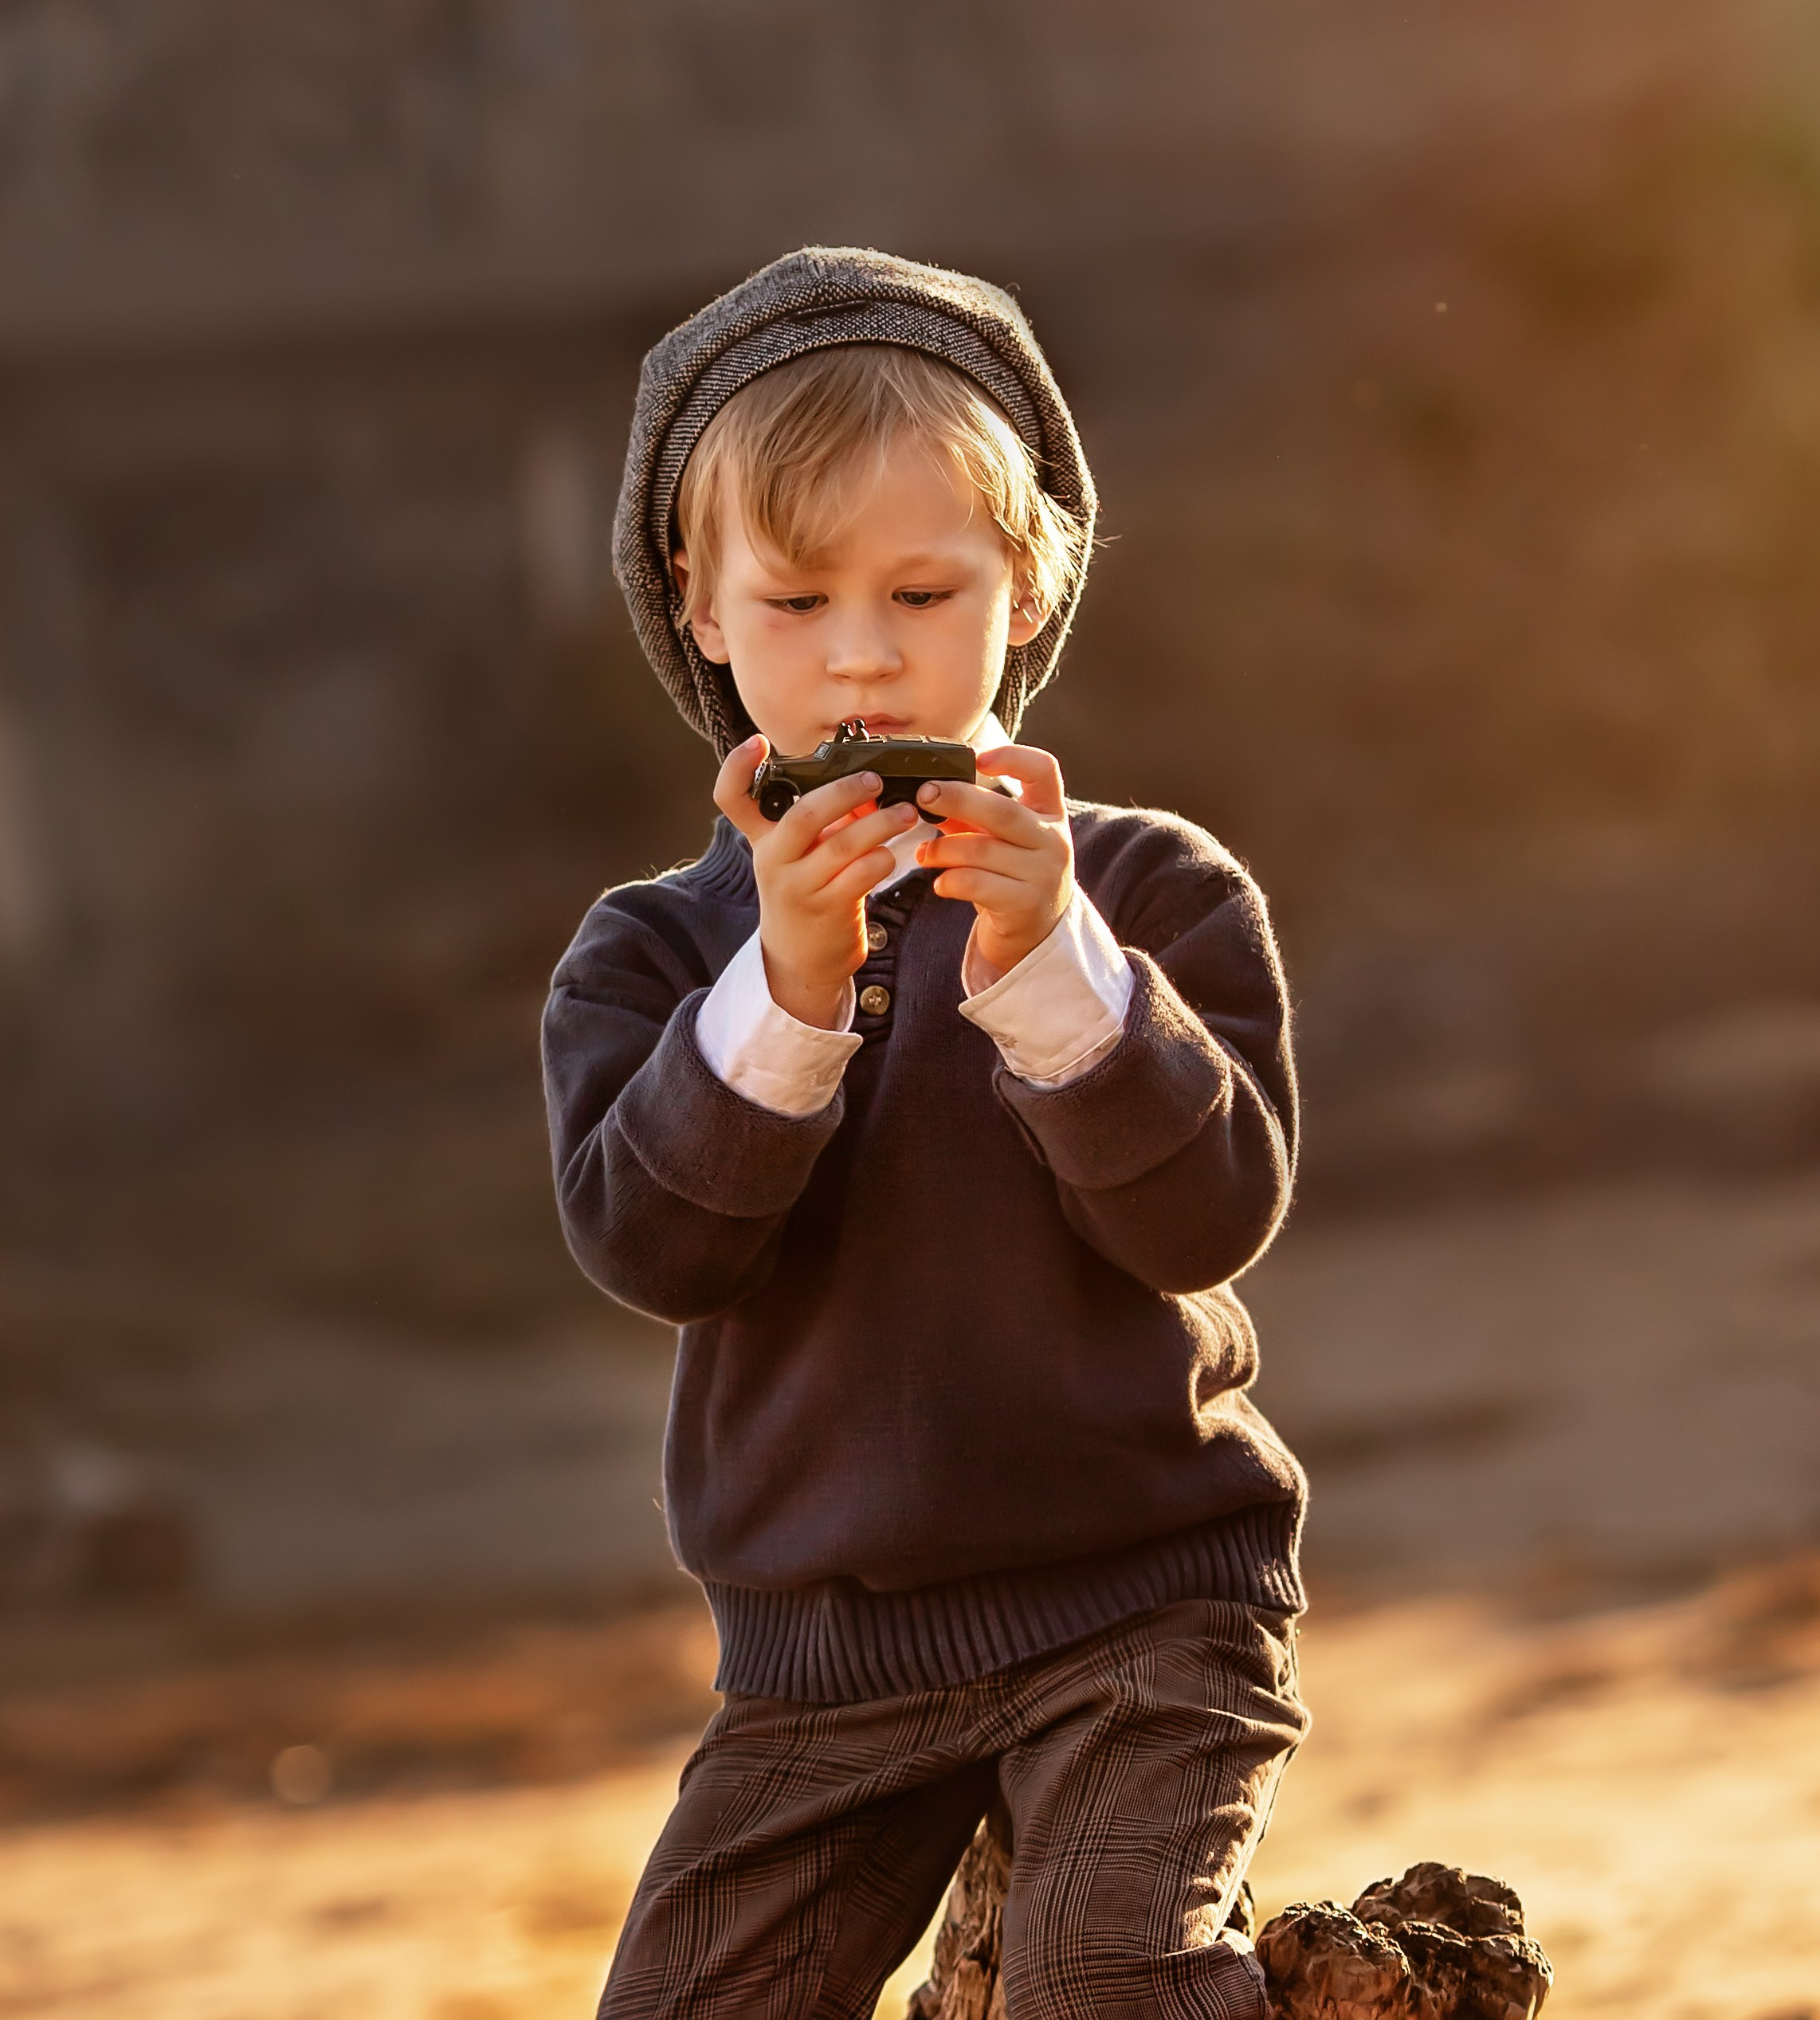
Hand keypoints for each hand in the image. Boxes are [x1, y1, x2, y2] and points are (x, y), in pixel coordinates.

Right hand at [714, 735, 918, 1028]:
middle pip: (803, 815)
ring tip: (905, 812)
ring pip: (842, 845)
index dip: (736, 767)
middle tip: (875, 780)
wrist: (801, 958)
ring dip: (881, 823)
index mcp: (762, 838)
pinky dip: (883, 858)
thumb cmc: (806, 891)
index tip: (758, 742)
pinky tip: (894, 853)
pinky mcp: (828, 909)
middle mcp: (773, 860)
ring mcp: (799, 887)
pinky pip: (862, 874)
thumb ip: (822, 819)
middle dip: (844, 791)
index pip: (731, 798)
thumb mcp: (798, 853)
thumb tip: (867, 784)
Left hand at [913, 745, 1073, 979]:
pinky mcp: (1024, 905)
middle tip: (924, 794)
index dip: (1012, 757)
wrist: (1037, 931)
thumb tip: (926, 793)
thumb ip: (970, 815)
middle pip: (1004, 811)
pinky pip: (977, 884)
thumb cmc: (1013, 874)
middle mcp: (1053, 841)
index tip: (978, 758)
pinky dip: (950, 880)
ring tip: (923, 852)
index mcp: (1050, 813)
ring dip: (943, 848)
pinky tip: (940, 882)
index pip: (1044, 771)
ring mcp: (1042, 875)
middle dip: (958, 798)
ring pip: (982, 850)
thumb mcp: (1002, 838)